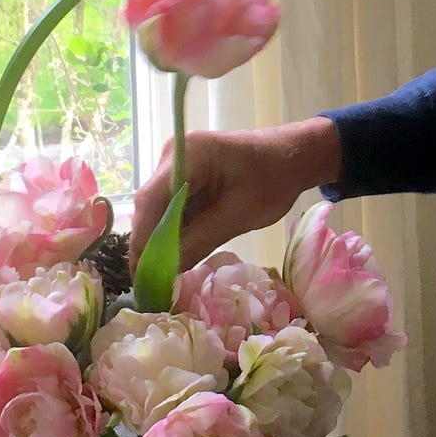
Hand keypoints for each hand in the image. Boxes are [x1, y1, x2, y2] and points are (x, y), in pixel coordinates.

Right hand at [128, 116, 342, 272]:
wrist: (294, 156)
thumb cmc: (273, 180)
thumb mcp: (240, 215)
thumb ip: (200, 241)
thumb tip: (166, 272)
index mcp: (188, 153)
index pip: (151, 199)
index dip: (143, 238)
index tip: (141, 274)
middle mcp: (174, 155)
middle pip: (150, 205)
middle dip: (150, 243)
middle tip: (150, 283)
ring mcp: (177, 165)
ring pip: (158, 209)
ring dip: (161, 240)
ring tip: (160, 276)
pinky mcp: (184, 176)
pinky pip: (171, 207)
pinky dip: (175, 231)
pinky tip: (176, 255)